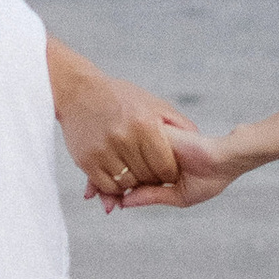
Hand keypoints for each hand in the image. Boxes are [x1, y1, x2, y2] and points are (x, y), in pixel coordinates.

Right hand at [47, 42, 192, 204]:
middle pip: (147, 178)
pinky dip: (115, 187)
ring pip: (127, 185)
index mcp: (145, 124)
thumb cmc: (122, 98)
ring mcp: (103, 150)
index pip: (165, 167)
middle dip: (152, 180)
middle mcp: (124, 138)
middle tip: (152, 175)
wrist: (79, 91)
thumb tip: (198, 140)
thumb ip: (178, 123)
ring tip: (136, 174)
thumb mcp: (153, 104)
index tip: (167, 172)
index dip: (169, 174)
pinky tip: (118, 176)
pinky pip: (107, 186)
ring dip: (133, 184)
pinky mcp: (86, 160)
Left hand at [100, 123, 240, 211]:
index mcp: (156, 169)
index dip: (111, 188)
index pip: (128, 178)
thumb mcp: (179, 196)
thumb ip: (152, 196)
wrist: (225, 159)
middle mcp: (149, 155)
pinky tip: (103, 171)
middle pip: (120, 167)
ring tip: (91, 190)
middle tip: (88, 196)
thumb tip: (124, 202)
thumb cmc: (210, 179)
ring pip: (121, 158)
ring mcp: (150, 145)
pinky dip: (114, 159)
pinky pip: (129, 148)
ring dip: (105, 171)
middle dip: (102, 180)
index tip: (93, 198)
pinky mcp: (152, 135)